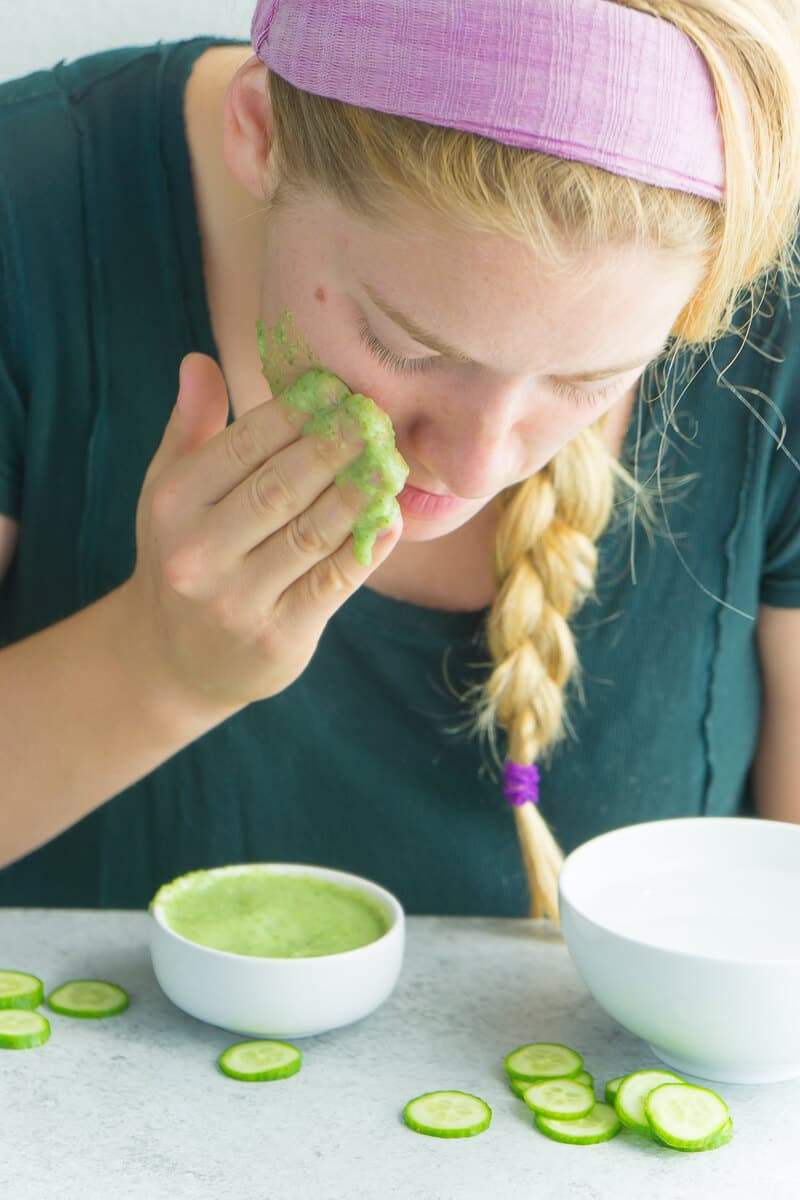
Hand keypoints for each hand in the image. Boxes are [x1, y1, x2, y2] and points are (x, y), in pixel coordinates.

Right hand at [119, 353, 402, 715]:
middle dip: (334, 447)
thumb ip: (189, 428)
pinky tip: (391, 521)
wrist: (173, 661)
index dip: (294, 413)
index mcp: (173, 503)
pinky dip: (365, 549)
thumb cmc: (182, 554)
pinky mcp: (277, 636)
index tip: (338, 387)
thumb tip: (200, 361)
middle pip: (280, 486)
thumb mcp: (170, 492)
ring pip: (311, 534)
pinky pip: (331, 584)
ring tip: (391, 462)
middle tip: (375, 418)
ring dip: (358, 493)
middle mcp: (197, 552)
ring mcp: (236, 600)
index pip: (242, 445)